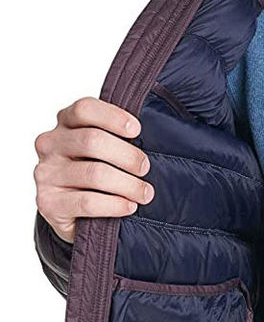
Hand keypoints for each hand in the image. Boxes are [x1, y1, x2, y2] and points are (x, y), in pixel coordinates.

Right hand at [34, 97, 153, 242]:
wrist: (76, 213)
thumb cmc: (99, 172)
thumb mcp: (107, 149)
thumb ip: (120, 137)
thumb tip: (158, 134)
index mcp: (66, 123)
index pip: (85, 109)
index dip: (114, 117)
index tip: (137, 131)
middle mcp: (51, 144)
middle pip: (92, 140)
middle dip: (128, 156)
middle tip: (146, 168)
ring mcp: (46, 173)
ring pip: (95, 173)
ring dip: (129, 184)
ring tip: (145, 193)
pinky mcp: (49, 203)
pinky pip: (88, 202)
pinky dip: (115, 204)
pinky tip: (129, 206)